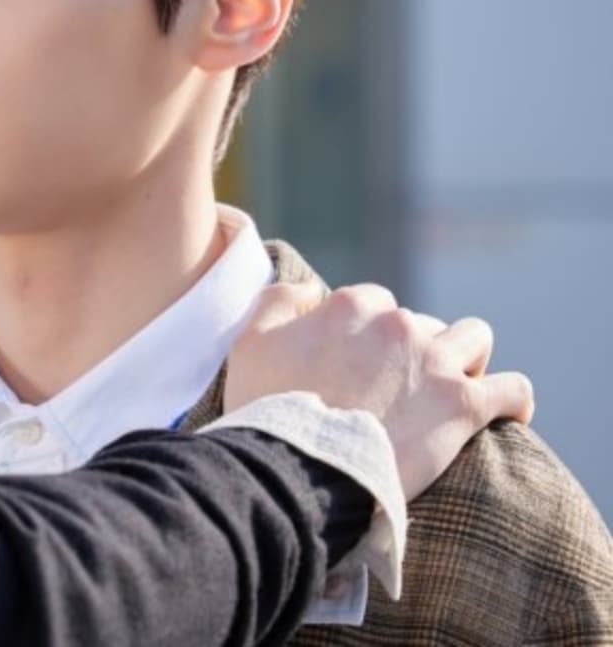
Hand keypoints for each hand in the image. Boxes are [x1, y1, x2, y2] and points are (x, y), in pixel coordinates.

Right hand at [224, 281, 534, 499]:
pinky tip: (502, 415)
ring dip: (465, 361)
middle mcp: (398, 323)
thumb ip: (277, 303)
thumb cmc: (268, 412)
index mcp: (351, 306)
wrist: (298, 471)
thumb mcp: (249, 346)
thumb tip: (308, 292)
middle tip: (392, 393)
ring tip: (448, 393)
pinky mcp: (464, 405)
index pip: (373, 303)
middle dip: (412, 351)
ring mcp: (436, 362)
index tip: (357, 369)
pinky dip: (511, 401)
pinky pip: (513, 390)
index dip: (365, 336)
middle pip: (422, 323)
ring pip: (474, 340)